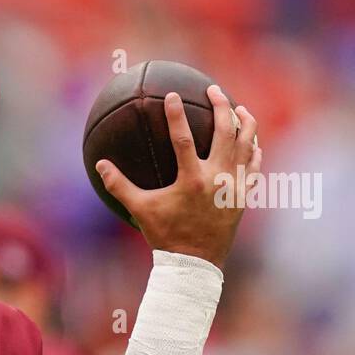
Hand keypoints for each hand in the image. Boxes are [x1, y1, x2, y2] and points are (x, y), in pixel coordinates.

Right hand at [96, 85, 260, 269]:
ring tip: (240, 108)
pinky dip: (254, 150)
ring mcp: (234, 186)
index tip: (172, 95)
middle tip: (214, 90)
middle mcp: (217, 178)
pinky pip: (254, 166)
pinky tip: (252, 140)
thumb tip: (99, 165)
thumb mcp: (140, 210)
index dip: (176, 114)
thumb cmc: (165, 236)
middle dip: (221, 105)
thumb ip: (119, 186)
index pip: (183, 138)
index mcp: (191, 180)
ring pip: (247, 144)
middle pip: (225, 132)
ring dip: (245, 122)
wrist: (196, 263)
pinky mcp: (244, 195)